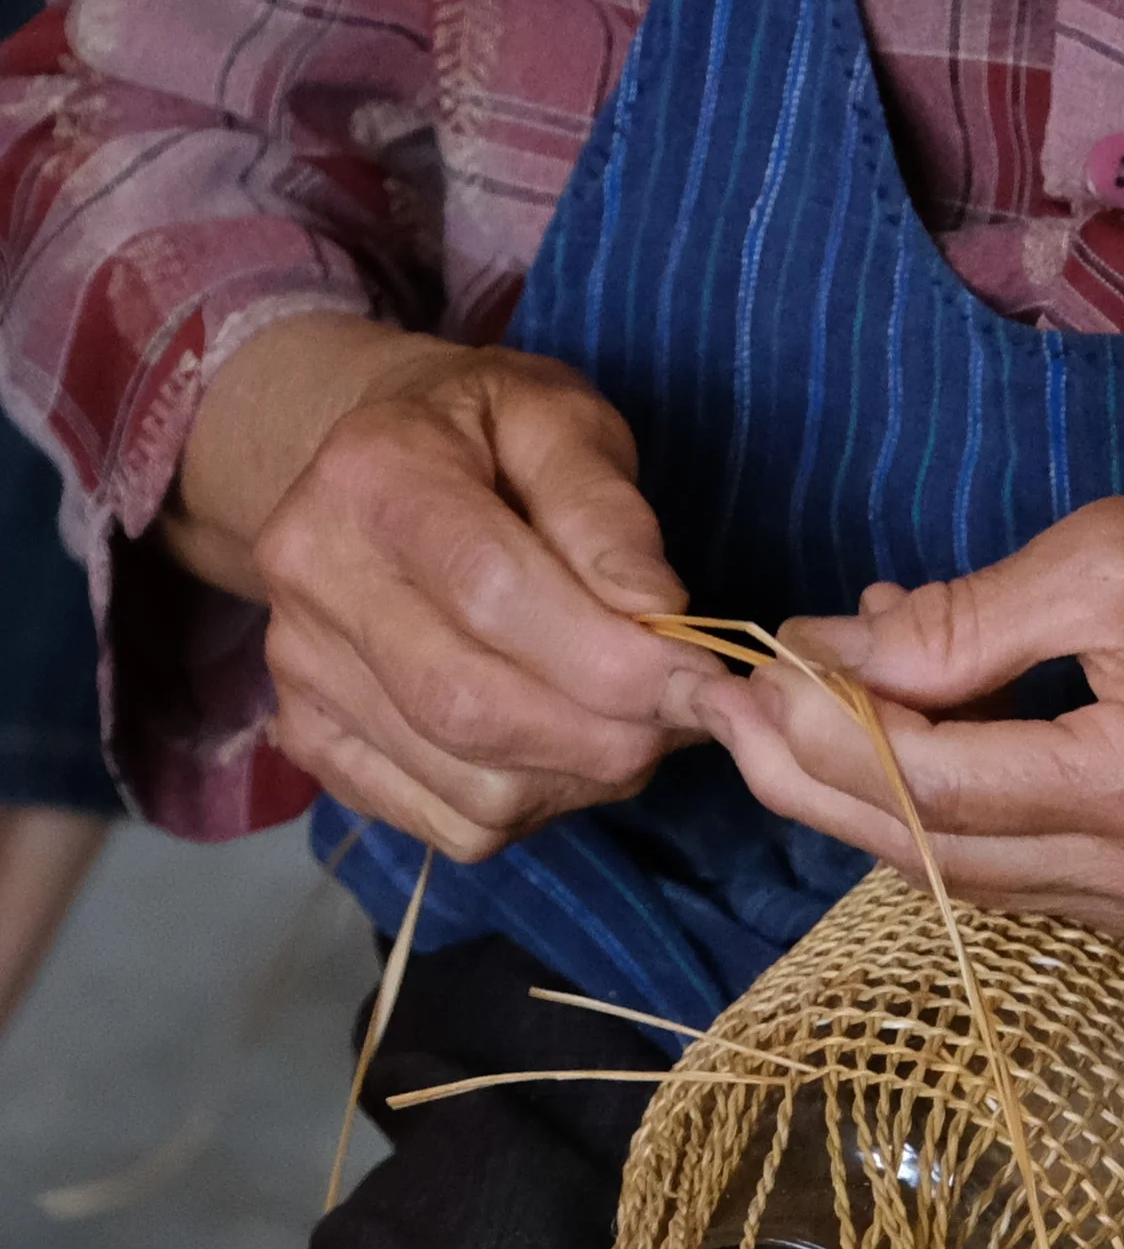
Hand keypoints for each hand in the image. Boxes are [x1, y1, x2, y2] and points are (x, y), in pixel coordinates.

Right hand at [167, 316, 720, 859]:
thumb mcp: (560, 422)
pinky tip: (559, 750)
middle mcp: (312, 578)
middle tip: (680, 718)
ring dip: (580, 777)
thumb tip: (655, 609)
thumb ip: (606, 509)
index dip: (610, 657)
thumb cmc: (487, 444)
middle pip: (473, 708)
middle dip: (605, 735)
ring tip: (624, 723)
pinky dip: (534, 806)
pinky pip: (452, 825)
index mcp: (370, 476)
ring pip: (471, 787)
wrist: (377, 474)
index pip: (492, 594)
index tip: (698, 678)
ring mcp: (301, 673)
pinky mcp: (316, 746)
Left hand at [697, 475, 1123, 939]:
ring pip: (963, 877)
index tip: (747, 667)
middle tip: (726, 710)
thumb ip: (963, 620)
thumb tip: (830, 650)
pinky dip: (941, 814)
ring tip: (783, 721)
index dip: (821, 730)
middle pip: (932, 853)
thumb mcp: (1112, 554)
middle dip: (815, 780)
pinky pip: (1015, 875)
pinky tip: (889, 747)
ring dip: (865, 801)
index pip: (932, 783)